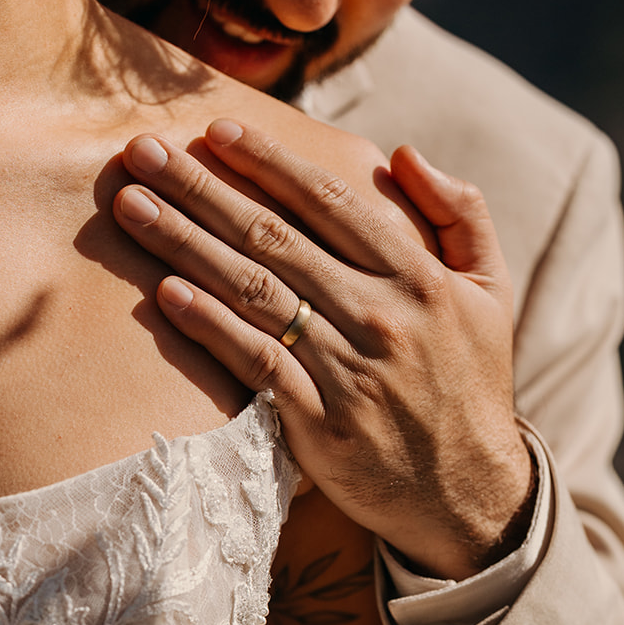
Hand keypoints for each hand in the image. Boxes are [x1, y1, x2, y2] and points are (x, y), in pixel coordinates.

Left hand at [112, 122, 534, 580]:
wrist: (468, 494)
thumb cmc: (470, 385)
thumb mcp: (492, 291)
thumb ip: (461, 214)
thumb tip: (404, 153)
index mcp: (418, 277)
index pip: (330, 203)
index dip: (268, 162)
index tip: (214, 130)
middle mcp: (379, 316)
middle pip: (274, 237)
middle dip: (201, 188)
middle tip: (141, 151)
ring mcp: (347, 371)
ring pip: (253, 292)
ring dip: (185, 245)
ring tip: (132, 207)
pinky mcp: (319, 425)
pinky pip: (256, 365)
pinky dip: (211, 327)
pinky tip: (166, 294)